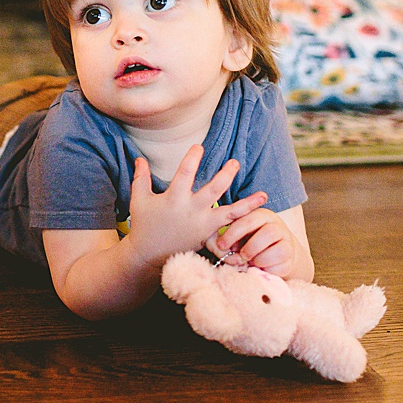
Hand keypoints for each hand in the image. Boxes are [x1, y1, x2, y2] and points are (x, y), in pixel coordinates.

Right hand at [126, 145, 267, 259]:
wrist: (149, 255)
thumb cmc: (144, 225)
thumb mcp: (139, 199)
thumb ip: (140, 177)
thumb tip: (140, 158)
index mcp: (173, 198)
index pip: (185, 174)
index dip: (192, 159)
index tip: (199, 147)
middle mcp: (191, 211)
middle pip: (213, 190)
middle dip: (226, 176)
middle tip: (235, 163)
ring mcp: (202, 224)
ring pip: (230, 213)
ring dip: (247, 204)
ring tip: (263, 195)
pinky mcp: (208, 235)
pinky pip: (229, 229)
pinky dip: (243, 223)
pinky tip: (257, 218)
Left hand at [207, 207, 299, 277]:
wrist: (276, 250)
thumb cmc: (250, 240)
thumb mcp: (240, 233)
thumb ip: (230, 236)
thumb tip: (219, 246)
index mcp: (262, 215)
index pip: (248, 220)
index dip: (233, 233)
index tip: (221, 245)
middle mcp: (277, 226)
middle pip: (268, 234)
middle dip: (250, 248)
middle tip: (239, 257)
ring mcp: (287, 242)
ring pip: (277, 250)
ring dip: (259, 259)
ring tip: (250, 261)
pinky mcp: (290, 258)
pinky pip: (281, 264)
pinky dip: (267, 268)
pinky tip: (259, 267)